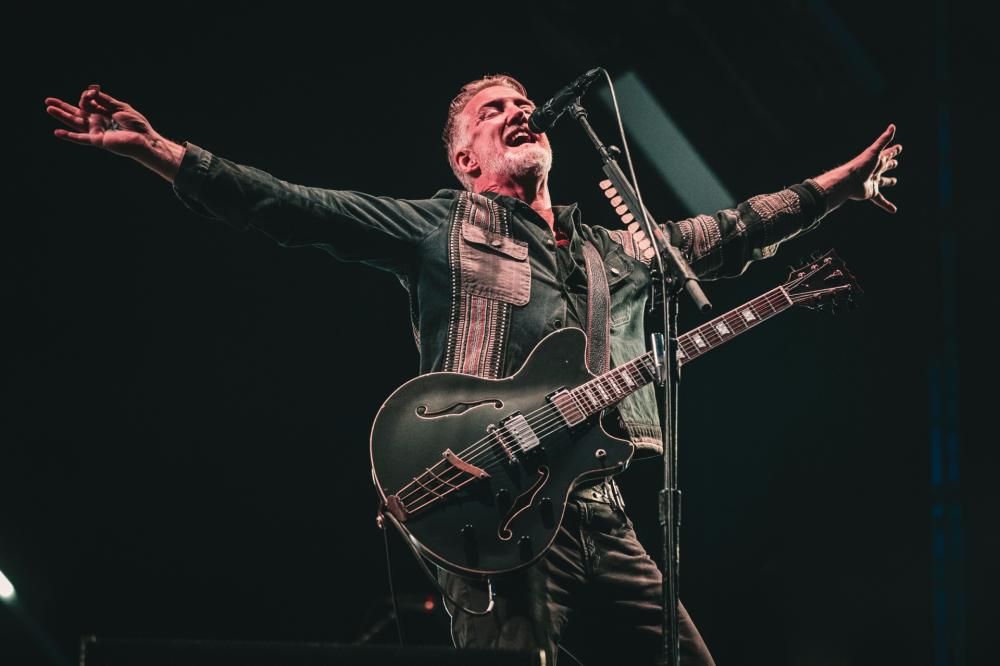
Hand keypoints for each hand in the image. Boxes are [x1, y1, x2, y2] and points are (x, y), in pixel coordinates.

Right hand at [45, 86, 183, 180]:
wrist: (145, 139)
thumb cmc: (137, 125)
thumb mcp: (120, 107)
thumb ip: (105, 100)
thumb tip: (90, 92)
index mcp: (103, 113)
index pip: (87, 104)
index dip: (86, 96)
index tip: (91, 91)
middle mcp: (98, 122)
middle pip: (76, 114)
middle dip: (63, 107)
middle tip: (48, 100)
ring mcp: (97, 131)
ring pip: (75, 123)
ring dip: (62, 116)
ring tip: (49, 109)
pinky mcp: (98, 140)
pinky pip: (81, 138)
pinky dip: (69, 136)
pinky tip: (57, 132)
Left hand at [815, 124, 901, 213]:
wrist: (848, 182)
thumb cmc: (860, 165)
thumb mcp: (874, 151)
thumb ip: (884, 140)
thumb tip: (893, 126)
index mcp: (877, 160)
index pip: (887, 153)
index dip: (893, 150)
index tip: (898, 147)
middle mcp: (875, 170)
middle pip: (885, 166)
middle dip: (890, 163)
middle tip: (895, 162)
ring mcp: (873, 181)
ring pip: (883, 181)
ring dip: (888, 181)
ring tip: (894, 181)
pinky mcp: (871, 192)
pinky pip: (880, 200)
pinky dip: (887, 205)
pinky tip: (894, 211)